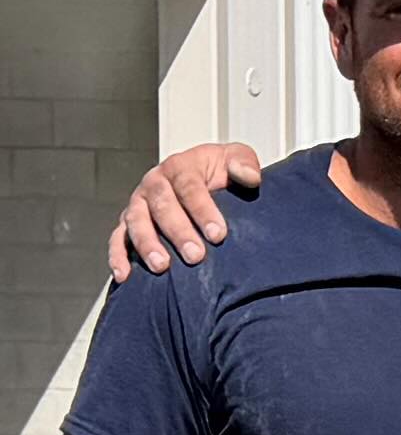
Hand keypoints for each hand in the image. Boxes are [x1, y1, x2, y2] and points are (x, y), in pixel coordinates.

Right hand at [110, 144, 262, 281]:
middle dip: (178, 232)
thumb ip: (243, 162)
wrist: (202, 180)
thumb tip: (250, 176)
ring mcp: (138, 204)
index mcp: (180, 166)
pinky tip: (124, 275)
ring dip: (147, 244)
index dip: (203, 210)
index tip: (218, 234)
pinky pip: (117, 239)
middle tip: (196, 256)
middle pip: (162, 206)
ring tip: (162, 266)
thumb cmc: (218, 173)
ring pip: (136, 221)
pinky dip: (117, 256)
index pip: (189, 187)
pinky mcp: (127, 224)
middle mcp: (155, 183)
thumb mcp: (234, 159)